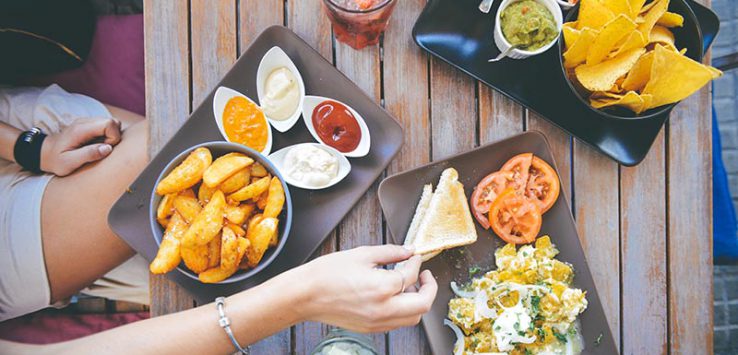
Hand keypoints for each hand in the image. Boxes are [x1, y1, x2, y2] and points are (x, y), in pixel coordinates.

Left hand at [40, 118, 121, 175]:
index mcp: (81, 129)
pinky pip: (106, 127)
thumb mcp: (69, 162)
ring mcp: (87, 122)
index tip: (105, 149)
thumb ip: (88, 154)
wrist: (44, 153)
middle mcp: (85, 122)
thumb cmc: (56, 160)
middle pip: (113, 122)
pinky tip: (96, 145)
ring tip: (99, 148)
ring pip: (112, 124)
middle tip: (102, 149)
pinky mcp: (89, 125)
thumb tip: (108, 148)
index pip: (109, 124)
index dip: (113, 138)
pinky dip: (107, 136)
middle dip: (114, 137)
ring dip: (111, 137)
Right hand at [295, 245, 437, 332]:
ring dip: (418, 301)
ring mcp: (377, 322)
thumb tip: (408, 251)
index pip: (411, 276)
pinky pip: (397, 323)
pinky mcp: (371, 329)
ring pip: (413, 318)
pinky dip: (404, 310)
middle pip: (423, 304)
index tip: (414, 256)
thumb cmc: (327, 274)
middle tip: (425, 275)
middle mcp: (383, 309)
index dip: (416, 263)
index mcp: (382, 288)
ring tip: (410, 286)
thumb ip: (390, 253)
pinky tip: (395, 297)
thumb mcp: (362, 254)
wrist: (305, 295)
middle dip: (429, 288)